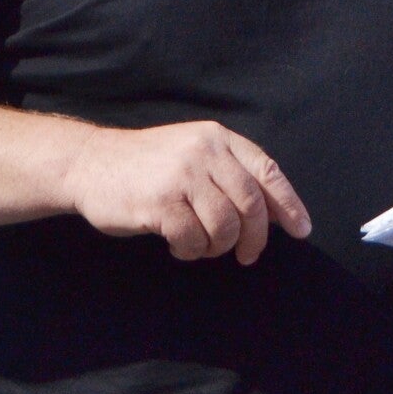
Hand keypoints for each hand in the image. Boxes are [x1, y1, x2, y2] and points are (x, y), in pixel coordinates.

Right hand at [64, 120, 311, 264]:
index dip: (288, 202)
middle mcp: (204, 152)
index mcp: (217, 138)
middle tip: (247, 255)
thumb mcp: (192, 153)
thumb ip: (228, 173)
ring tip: (199, 244)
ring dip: (217, 246)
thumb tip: (273, 212)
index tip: (302, 229)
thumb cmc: (146, 166)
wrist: (90, 163)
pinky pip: (193, 240)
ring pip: (225, 226)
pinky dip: (189, 251)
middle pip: (251, 204)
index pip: (266, 170)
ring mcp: (182, 176)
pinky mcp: (161, 203)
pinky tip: (176, 244)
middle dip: (255, 237)